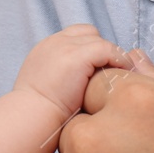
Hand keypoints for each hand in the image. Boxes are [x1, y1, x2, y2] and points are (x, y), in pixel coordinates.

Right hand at [12, 24, 133, 123]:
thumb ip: (61, 77)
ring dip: (113, 58)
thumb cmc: (38, 114)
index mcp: (45, 49)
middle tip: (113, 74)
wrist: (29, 118)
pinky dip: (119, 61)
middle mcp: (54, 42)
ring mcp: (64, 47)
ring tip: (123, 77)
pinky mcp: (76, 56)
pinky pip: (109, 50)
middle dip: (102, 52)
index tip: (100, 69)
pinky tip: (124, 77)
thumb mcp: (45, 87)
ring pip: (101, 42)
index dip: (91, 49)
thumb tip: (83, 84)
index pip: (76, 35)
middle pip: (90, 34)